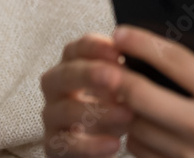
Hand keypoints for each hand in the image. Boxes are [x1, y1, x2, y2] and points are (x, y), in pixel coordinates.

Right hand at [41, 33, 134, 156]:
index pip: (77, 49)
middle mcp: (56, 86)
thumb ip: (125, 72)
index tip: (118, 51)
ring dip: (98, 111)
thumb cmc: (111, 104)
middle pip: (65, 74)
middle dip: (89, 74)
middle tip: (115, 77)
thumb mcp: (120, 86)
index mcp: (72, 64)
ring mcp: (51, 115)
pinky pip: (67, 145)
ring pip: (66, 110)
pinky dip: (91, 146)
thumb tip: (141, 59)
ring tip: (127, 115)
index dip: (95, 48)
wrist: (99, 141)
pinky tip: (115, 144)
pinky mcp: (53, 144)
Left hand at [111, 0, 193, 157]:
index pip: (172, 60)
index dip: (141, 43)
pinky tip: (135, 118)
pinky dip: (133, 134)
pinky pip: (142, 152)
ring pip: (137, 126)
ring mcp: (192, 154)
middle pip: (143, 96)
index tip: (120, 32)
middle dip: (118, 76)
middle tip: (107, 62)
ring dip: (123, 106)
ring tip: (117, 88)